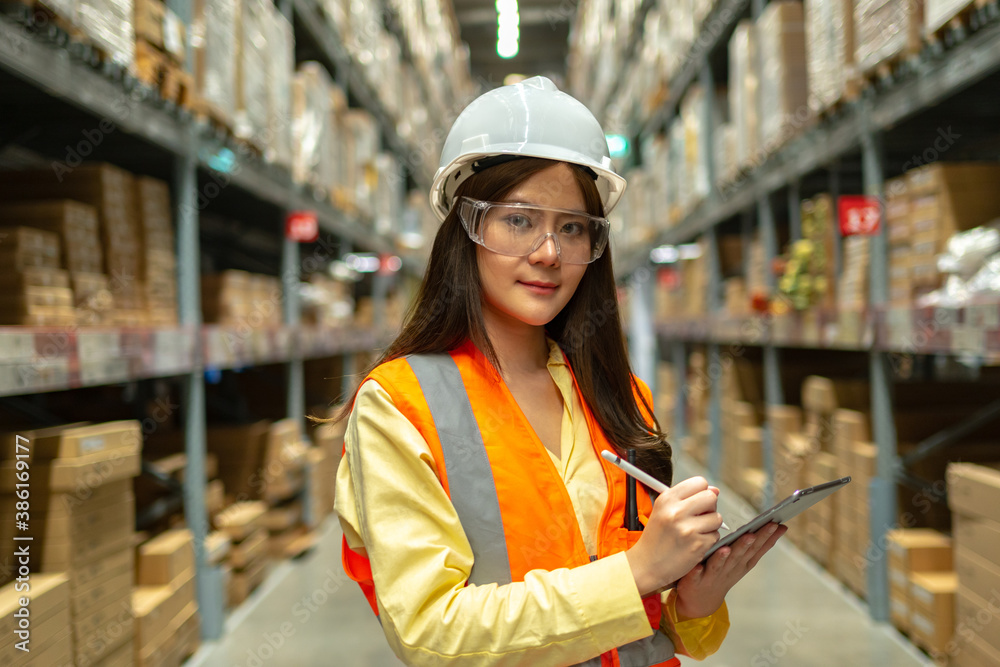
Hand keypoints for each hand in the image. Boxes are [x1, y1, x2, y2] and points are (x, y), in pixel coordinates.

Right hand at [625, 477, 722, 595]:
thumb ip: (688, 498)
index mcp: (667, 499)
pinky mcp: (697, 545)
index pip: (699, 482)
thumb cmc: (657, 537)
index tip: (697, 502)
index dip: (702, 492)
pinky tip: (694, 544)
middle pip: (711, 497)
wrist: (646, 565)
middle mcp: (676, 511)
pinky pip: (716, 536)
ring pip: (717, 518)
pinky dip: (708, 540)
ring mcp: (687, 529)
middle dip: (709, 507)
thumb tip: (715, 490)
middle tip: (699, 517)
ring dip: (710, 526)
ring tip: (694, 532)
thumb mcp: (663, 511)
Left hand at [673, 522, 787, 619]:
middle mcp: (729, 569)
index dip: (765, 537)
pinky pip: (696, 575)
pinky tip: (698, 567)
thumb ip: (758, 544)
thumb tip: (779, 526)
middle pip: (738, 556)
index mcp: (742, 563)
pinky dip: (698, 572)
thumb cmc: (725, 573)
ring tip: (726, 548)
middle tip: (752, 534)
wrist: (702, 600)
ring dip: (723, 558)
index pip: (755, 548)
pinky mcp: (696, 580)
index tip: (775, 524)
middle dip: (745, 545)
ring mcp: (713, 575)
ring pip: (719, 565)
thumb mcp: (745, 560)